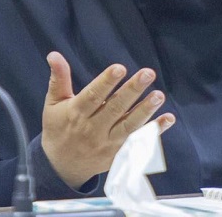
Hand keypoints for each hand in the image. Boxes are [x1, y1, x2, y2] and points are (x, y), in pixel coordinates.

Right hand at [41, 51, 175, 188]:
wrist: (62, 166)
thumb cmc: (58, 128)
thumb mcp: (53, 103)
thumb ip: (59, 79)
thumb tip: (54, 54)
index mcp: (76, 113)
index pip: (92, 96)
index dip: (106, 82)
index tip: (119, 68)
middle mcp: (92, 130)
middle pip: (114, 109)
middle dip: (132, 90)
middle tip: (147, 74)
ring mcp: (107, 144)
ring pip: (128, 126)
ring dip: (145, 110)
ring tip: (159, 95)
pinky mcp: (118, 154)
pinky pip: (138, 142)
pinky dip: (154, 132)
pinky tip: (168, 119)